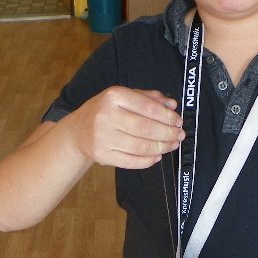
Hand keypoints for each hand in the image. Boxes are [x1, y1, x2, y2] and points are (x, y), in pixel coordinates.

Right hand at [68, 87, 183, 167]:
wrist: (77, 131)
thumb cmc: (105, 110)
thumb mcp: (123, 97)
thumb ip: (148, 98)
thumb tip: (172, 105)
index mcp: (113, 96)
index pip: (147, 107)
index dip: (167, 116)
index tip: (178, 121)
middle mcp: (106, 116)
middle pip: (145, 128)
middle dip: (167, 133)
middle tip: (179, 135)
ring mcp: (102, 137)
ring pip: (140, 146)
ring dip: (161, 147)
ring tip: (172, 145)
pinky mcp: (102, 155)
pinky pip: (131, 161)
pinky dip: (148, 161)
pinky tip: (157, 156)